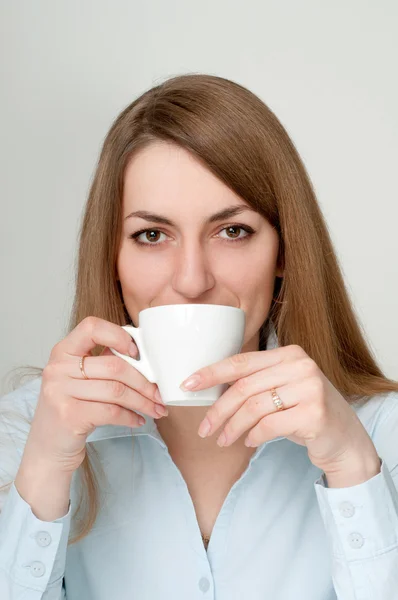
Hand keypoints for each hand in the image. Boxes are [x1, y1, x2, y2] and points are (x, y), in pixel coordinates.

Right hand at [23, 317, 167, 473]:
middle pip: (113, 365)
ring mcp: (60, 392)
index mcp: (63, 351)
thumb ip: (102, 363)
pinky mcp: (68, 416)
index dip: (118, 336)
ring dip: (143, 402)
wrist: (48, 447)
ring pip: (116, 391)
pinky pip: (111, 412)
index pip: (91, 327)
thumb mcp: (80, 380)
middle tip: (159, 394)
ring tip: (156, 409)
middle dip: (144, 382)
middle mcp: (58, 368)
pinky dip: (130, 417)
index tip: (138, 353)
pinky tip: (138, 420)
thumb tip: (146, 359)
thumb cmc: (72, 408)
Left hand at [180, 344, 379, 475]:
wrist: (344, 439)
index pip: (242, 361)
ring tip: (222, 440)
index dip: (211, 373)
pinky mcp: (314, 413)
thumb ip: (255, 382)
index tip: (188, 384)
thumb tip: (208, 387)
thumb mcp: (281, 389)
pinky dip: (253, 436)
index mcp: (289, 353)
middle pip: (244, 387)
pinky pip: (269, 425)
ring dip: (232, 427)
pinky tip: (248, 442)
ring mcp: (310, 388)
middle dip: (218, 410)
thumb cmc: (304, 412)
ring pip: (253, 407)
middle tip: (204, 429)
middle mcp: (301, 366)